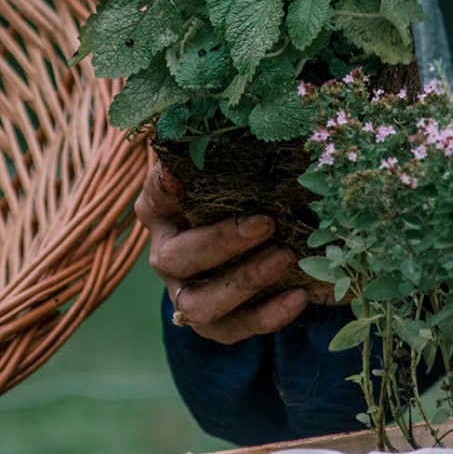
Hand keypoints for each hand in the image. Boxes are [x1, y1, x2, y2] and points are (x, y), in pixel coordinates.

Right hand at [134, 160, 309, 343]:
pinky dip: (269, 315)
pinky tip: (299, 295)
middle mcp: (166, 256)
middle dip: (221, 241)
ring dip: (244, 281)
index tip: (175, 175)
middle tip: (264, 222)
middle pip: (176, 257)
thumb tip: (238, 125)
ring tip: (285, 257)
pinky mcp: (214, 325)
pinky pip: (236, 328)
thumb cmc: (234, 200)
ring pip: (200, 303)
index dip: (161, 190)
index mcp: (162, 214)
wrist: (249, 251)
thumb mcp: (227, 178)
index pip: (153, 198)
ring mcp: (185, 294)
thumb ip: (224, 161)